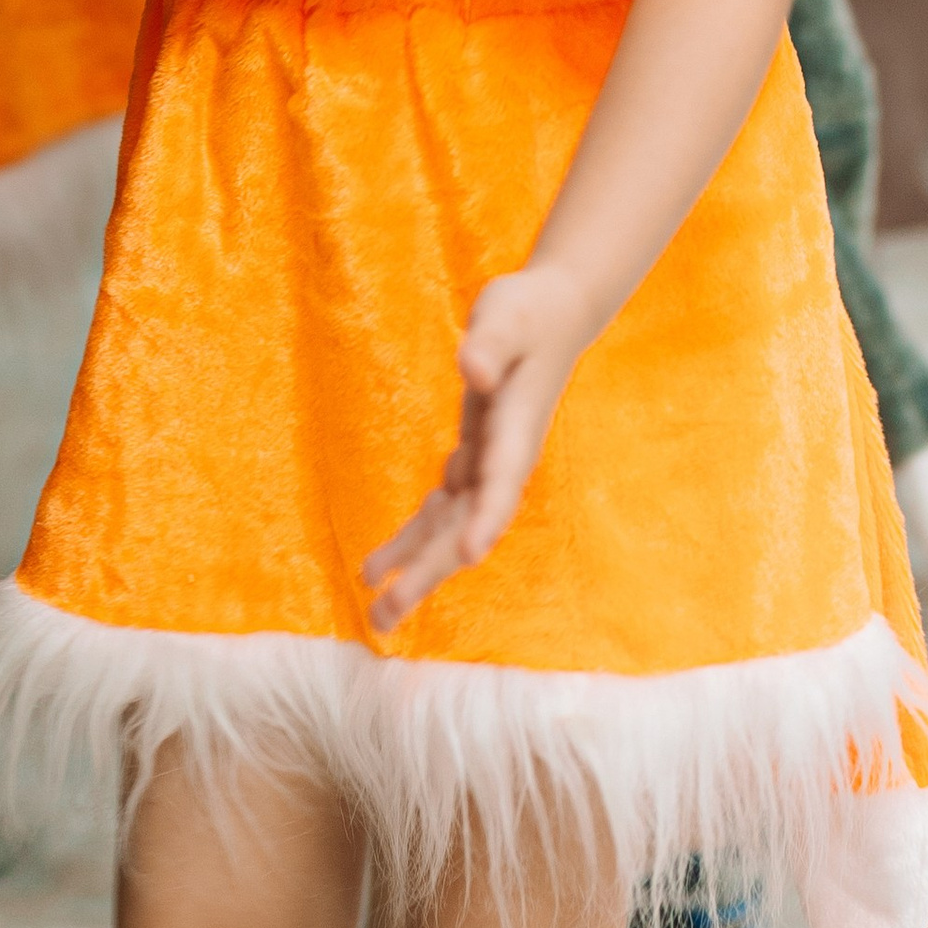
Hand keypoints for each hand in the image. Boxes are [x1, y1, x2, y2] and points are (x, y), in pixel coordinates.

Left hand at [361, 261, 591, 633]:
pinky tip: (378, 563)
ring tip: (373, 612)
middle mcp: (504, 460)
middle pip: (466, 526)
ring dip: (414, 568)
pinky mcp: (475, 457)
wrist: (554, 316)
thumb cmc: (529, 311)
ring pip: (450, 528)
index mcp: (516, 430)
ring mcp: (490, 464)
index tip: (470, 558)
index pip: (501, 483)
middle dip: (428, 572)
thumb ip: (490, 344)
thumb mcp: (507, 315)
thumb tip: (472, 372)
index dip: (486, 520)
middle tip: (384, 616)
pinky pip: (441, 508)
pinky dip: (413, 536)